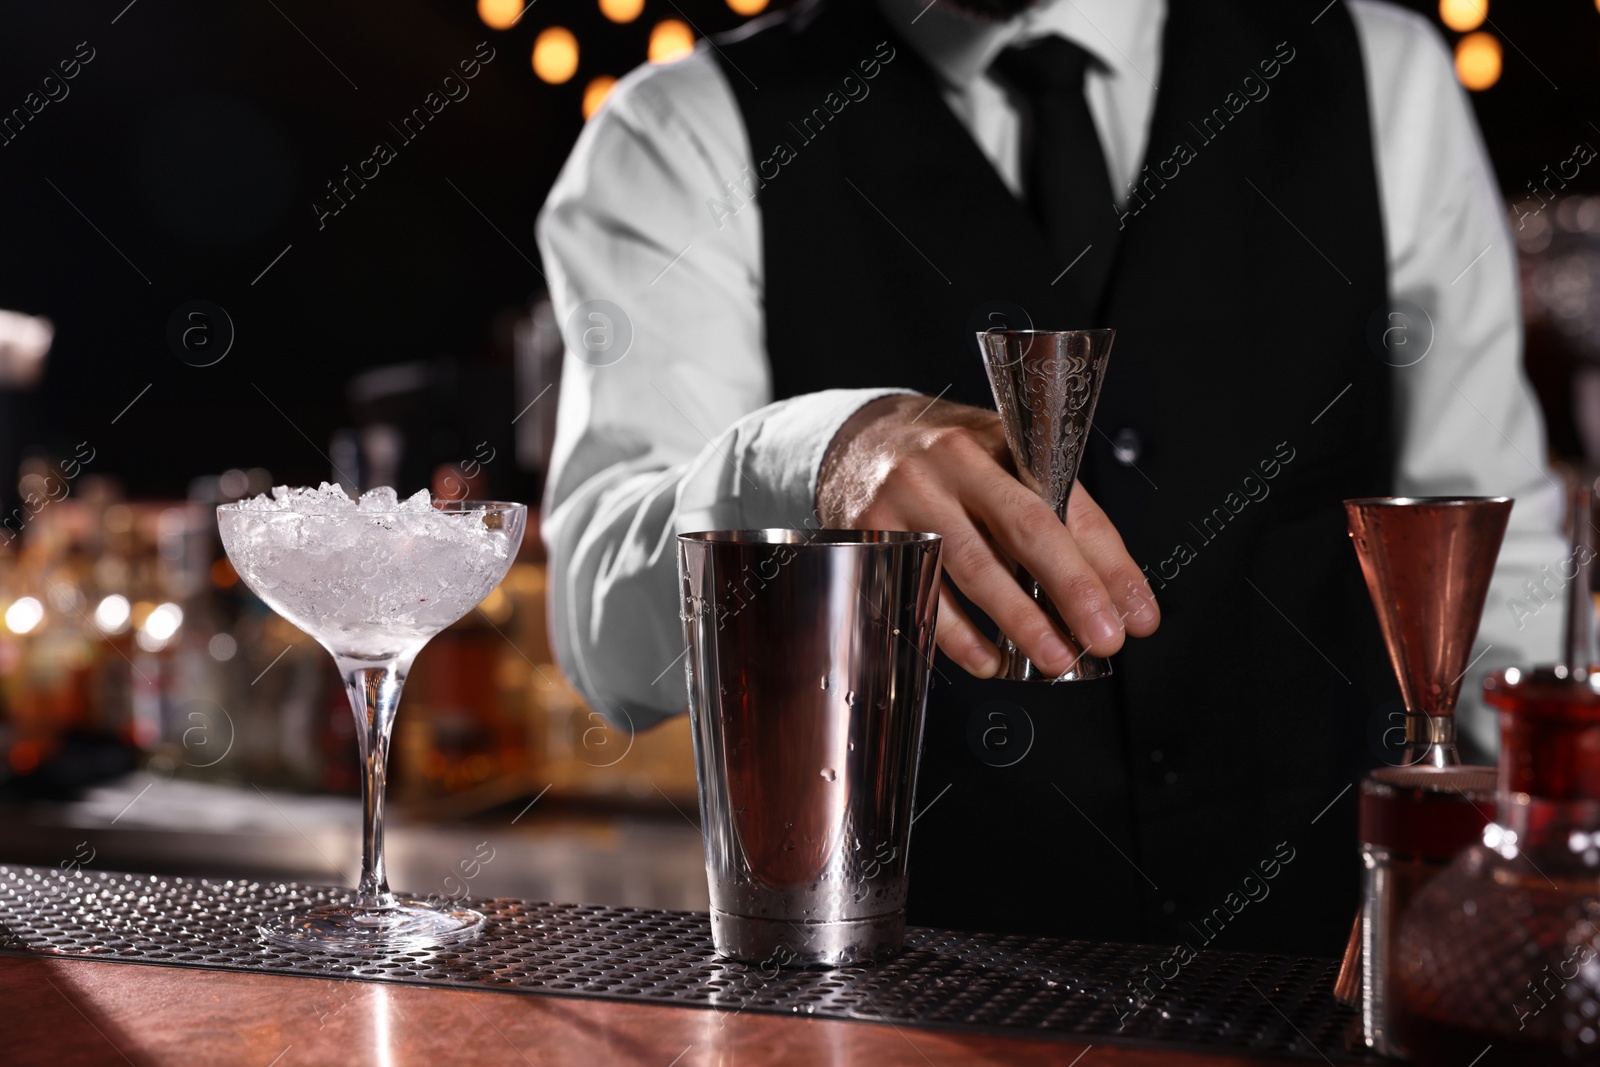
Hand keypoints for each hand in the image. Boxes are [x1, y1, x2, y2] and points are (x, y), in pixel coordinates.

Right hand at [816, 394, 1158, 677]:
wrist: (855, 442)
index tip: (1137, 615)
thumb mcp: (1006, 466)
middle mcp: (951, 463)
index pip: (1067, 505)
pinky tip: (987, 659)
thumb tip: (1119, 596)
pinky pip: (917, 593)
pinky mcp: (870, 536)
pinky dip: (955, 634)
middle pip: (1022, 528)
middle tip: (1103, 638)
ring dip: (1017, 619)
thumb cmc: (947, 462)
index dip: (1108, 564)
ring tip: (1053, 657)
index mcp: (1000, 441)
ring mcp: (905, 498)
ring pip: (969, 565)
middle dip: (1071, 589)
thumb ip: (1062, 519)